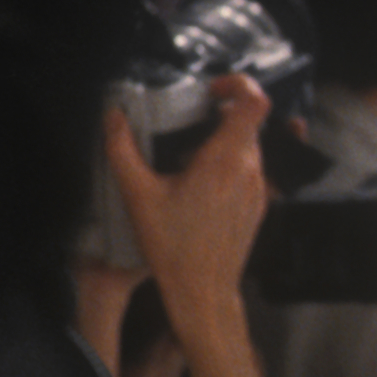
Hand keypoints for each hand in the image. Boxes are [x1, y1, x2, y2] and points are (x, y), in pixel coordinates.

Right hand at [104, 75, 270, 338]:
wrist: (203, 291)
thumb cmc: (174, 248)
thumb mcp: (139, 196)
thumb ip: (123, 151)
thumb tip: (114, 118)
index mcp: (225, 161)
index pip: (255, 102)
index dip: (238, 85)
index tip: (213, 91)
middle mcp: (250, 170)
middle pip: (248, 123)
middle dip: (221, 117)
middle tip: (190, 128)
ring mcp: (261, 188)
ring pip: (251, 146)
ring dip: (225, 143)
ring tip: (191, 161)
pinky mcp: (262, 204)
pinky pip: (252, 170)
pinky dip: (231, 166)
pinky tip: (203, 186)